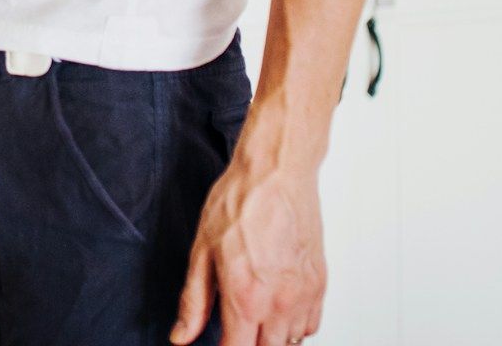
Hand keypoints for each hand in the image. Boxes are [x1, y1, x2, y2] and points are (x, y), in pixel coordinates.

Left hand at [171, 156, 325, 345]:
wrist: (275, 172)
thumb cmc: (239, 202)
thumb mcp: (201, 251)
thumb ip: (193, 301)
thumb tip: (181, 336)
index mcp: (246, 298)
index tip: (217, 343)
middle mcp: (280, 303)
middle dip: (248, 344)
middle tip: (235, 326)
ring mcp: (304, 295)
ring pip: (291, 342)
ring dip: (271, 338)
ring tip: (253, 317)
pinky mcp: (320, 283)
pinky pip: (310, 325)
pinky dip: (294, 325)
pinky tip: (276, 307)